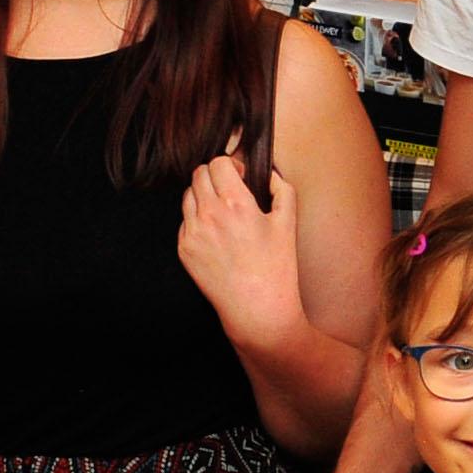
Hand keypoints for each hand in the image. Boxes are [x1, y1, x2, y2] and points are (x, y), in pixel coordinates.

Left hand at [175, 153, 308, 354]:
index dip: (231, 165)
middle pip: (199, 174)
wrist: (257, 309)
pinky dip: (198, 219)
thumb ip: (281, 187)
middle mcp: (208, 215)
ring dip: (204, 195)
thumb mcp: (288, 222)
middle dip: (216, 176)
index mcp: (235, 204)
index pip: (218, 163)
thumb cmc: (276, 268)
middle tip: (232, 190)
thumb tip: (268, 172)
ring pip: (188, 195)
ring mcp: (192, 233)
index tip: (241, 176)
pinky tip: (217, 235)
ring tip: (223, 213)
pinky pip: (185, 221)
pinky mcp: (184, 249)